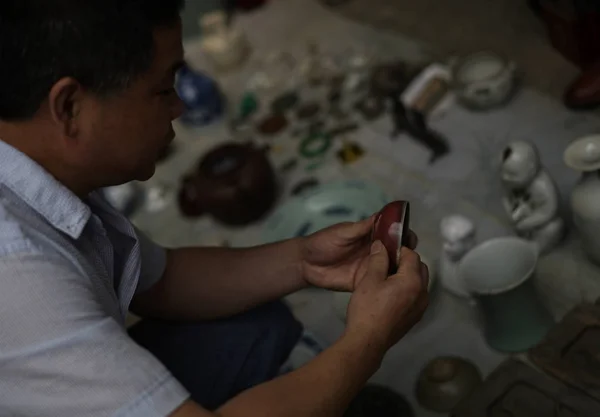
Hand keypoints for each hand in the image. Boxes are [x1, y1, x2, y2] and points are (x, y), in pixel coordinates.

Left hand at [300, 216, 417, 290]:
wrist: (306, 263)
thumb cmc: (323, 242)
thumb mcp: (344, 232)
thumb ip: (362, 227)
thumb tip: (383, 215)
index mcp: (371, 236)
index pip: (393, 234)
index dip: (404, 234)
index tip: (411, 237)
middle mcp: (375, 252)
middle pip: (397, 252)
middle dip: (406, 253)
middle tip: (410, 256)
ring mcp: (371, 268)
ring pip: (391, 268)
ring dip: (400, 269)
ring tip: (407, 270)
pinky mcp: (365, 282)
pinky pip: (380, 283)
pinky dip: (389, 284)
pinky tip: (397, 285)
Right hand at [345, 241, 428, 352]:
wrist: (367, 341)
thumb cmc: (367, 308)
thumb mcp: (370, 280)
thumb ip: (378, 259)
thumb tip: (381, 244)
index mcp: (413, 280)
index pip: (412, 255)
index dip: (398, 250)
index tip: (383, 252)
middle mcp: (423, 292)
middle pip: (420, 268)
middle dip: (405, 262)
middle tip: (385, 265)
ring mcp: (421, 307)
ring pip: (419, 282)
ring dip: (407, 276)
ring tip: (386, 280)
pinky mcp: (416, 317)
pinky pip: (416, 296)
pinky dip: (408, 290)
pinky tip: (390, 296)